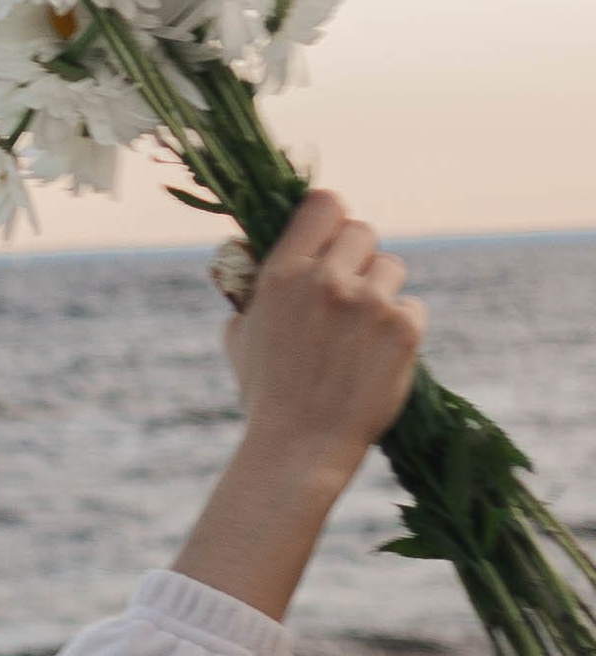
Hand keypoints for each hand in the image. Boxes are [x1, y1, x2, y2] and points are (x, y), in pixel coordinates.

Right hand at [175, 192, 426, 623]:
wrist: (298, 451)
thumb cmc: (267, 398)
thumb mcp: (242, 339)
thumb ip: (253, 294)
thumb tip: (255, 262)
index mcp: (282, 274)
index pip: (325, 204)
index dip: (332, 220)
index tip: (333, 241)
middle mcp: (325, 280)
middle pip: (363, 232)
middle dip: (359, 260)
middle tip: (351, 296)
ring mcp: (368, 303)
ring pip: (393, 269)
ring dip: (382, 294)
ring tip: (362, 336)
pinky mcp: (403, 329)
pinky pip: (413, 308)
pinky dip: (401, 330)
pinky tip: (378, 360)